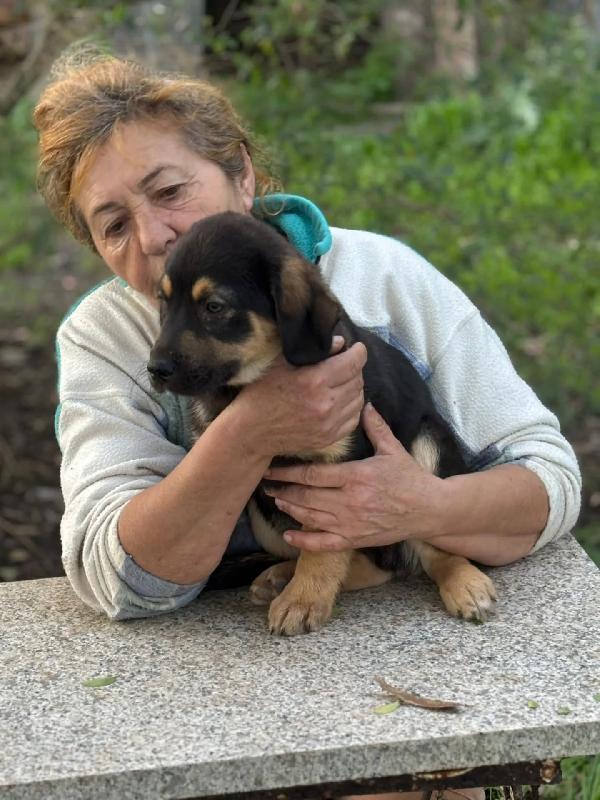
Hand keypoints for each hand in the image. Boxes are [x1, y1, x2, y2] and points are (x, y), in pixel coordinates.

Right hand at [235, 337, 366, 457]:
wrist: (252, 432)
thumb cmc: (262, 393)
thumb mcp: (280, 363)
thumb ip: (313, 350)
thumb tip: (341, 343)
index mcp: (314, 380)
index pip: (354, 362)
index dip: (359, 352)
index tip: (356, 349)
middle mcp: (326, 403)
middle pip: (358, 380)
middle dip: (354, 369)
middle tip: (344, 365)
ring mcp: (329, 423)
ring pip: (359, 399)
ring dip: (354, 389)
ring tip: (341, 384)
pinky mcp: (329, 438)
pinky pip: (353, 419)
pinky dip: (350, 408)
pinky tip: (339, 402)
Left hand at [263, 402, 444, 550]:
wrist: (429, 510)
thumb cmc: (410, 477)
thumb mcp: (393, 448)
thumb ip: (375, 426)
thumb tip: (363, 402)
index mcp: (356, 476)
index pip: (313, 474)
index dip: (288, 472)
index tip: (272, 469)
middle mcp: (351, 501)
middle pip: (306, 497)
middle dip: (284, 490)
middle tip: (266, 485)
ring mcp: (352, 523)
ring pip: (311, 518)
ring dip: (290, 510)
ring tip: (276, 500)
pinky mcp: (355, 539)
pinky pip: (324, 543)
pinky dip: (304, 541)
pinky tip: (288, 535)